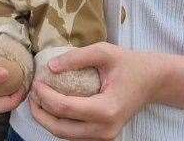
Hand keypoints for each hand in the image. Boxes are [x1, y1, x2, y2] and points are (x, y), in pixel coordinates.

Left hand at [29, 43, 164, 139]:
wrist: (152, 81)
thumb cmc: (129, 63)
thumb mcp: (104, 52)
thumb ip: (77, 57)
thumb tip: (51, 67)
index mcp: (106, 109)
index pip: (66, 109)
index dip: (46, 97)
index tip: (35, 82)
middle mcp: (106, 129)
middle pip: (62, 129)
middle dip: (41, 113)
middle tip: (30, 94)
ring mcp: (106, 136)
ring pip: (67, 136)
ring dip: (48, 121)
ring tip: (37, 100)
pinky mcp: (104, 136)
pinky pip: (75, 134)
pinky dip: (60, 123)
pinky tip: (52, 107)